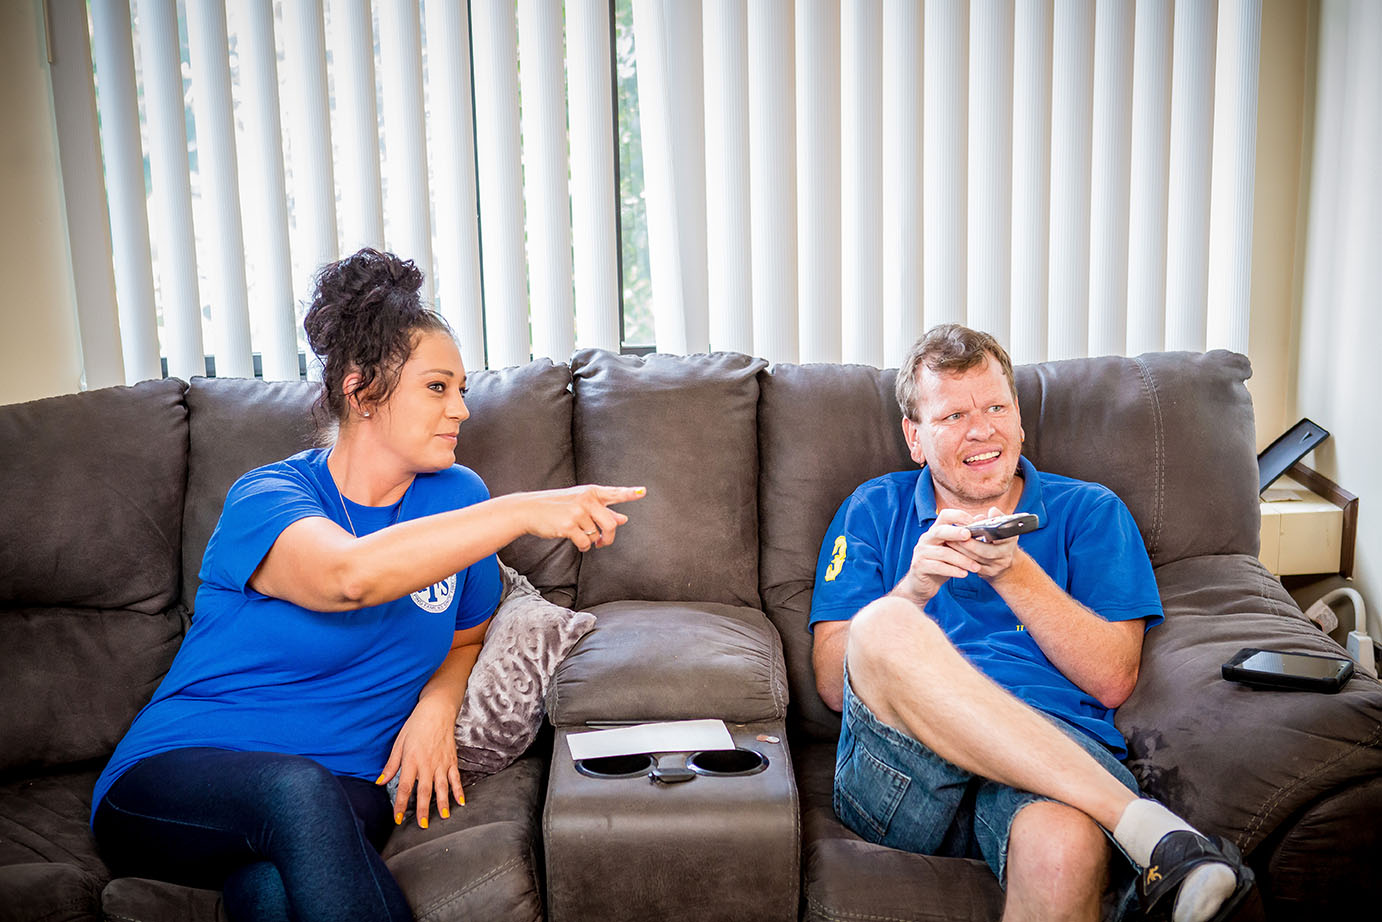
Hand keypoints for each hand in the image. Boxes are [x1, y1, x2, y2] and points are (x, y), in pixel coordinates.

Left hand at [377, 696, 463, 828]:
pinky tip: (460, 802)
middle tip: (423, 825)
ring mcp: (441, 763)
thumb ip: (391, 764)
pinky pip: (456, 778)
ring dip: (443, 804)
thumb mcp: (399, 743)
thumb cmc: (416, 725)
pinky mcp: (452, 760)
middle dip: (424, 810)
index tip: (398, 818)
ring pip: (442, 787)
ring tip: (444, 817)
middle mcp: (427, 764)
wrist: (437, 711)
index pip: (405, 787)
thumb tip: (380, 781)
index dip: (401, 805)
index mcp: (412, 761)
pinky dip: (458, 790)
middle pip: (425, 791)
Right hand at [517, 484, 645, 551]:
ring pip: (596, 535)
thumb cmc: (556, 507)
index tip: (643, 492)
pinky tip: (577, 543)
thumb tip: (623, 519)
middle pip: (611, 524)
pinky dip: (583, 547)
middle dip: (609, 538)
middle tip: (603, 543)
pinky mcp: (568, 525)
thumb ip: (602, 511)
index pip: (614, 493)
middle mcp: (586, 499)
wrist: (529, 509)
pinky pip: (585, 543)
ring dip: (592, 541)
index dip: (629, 493)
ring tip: (582, 538)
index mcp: (591, 492)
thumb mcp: (580, 504)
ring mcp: (577, 512)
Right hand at [894, 509, 981, 604]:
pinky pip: (938, 567)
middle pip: (940, 531)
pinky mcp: (919, 566)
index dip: (959, 516)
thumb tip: (981, 518)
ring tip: (976, 567)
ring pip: (943, 553)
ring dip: (962, 560)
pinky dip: (953, 570)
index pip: (945, 515)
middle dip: (955, 532)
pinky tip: (964, 574)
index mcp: (936, 531)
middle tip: (969, 536)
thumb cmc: (941, 564)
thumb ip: (965, 537)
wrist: (922, 584)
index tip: (974, 523)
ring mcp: (921, 552)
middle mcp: (926, 539)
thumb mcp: (954, 550)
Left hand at [951, 506, 1022, 582]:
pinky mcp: (986, 573)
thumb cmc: (1001, 540)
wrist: (1007, 563)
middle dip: (969, 545)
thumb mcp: (1003, 528)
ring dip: (961, 551)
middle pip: (986, 552)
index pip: (1003, 537)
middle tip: (955, 536)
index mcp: (1010, 541)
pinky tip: (951, 551)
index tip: (972, 528)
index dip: (988, 534)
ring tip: (949, 541)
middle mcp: (1005, 555)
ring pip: (976, 561)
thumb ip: (997, 518)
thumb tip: (992, 511)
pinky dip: (960, 559)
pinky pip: (971, 567)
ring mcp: (996, 567)